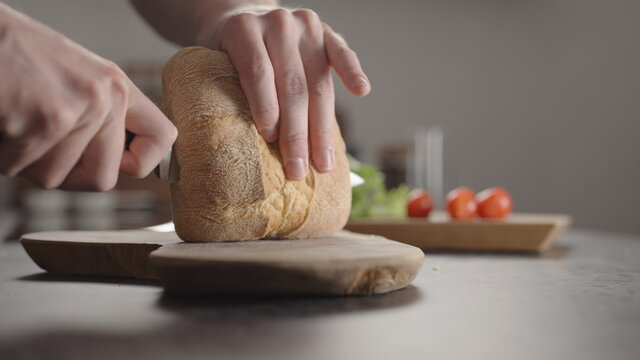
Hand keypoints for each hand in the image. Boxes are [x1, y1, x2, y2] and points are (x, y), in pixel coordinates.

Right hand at [0, 5, 176, 190]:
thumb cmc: (17, 56)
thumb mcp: (77, 77)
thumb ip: (103, 117)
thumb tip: (123, 165)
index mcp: (117, 86)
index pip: (162, 138)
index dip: (140, 162)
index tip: (122, 164)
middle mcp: (104, 99)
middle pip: (102, 180)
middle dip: (67, 174)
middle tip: (42, 145)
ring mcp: (76, 111)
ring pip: (53, 178)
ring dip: (25, 161)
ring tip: (16, 122)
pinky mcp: (43, 122)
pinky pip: (19, 167)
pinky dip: (2, 154)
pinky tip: (3, 120)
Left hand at [199, 7, 370, 179]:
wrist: (243, 15)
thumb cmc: (225, 52)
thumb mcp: (213, 64)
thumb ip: (222, 91)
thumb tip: (226, 148)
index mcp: (242, 29)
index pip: (257, 71)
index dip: (264, 106)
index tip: (269, 139)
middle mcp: (277, 23)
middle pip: (291, 84)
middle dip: (296, 133)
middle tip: (297, 170)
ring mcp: (304, 25)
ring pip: (318, 81)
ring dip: (322, 127)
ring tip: (323, 162)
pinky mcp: (325, 30)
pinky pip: (342, 52)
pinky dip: (352, 72)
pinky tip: (361, 91)